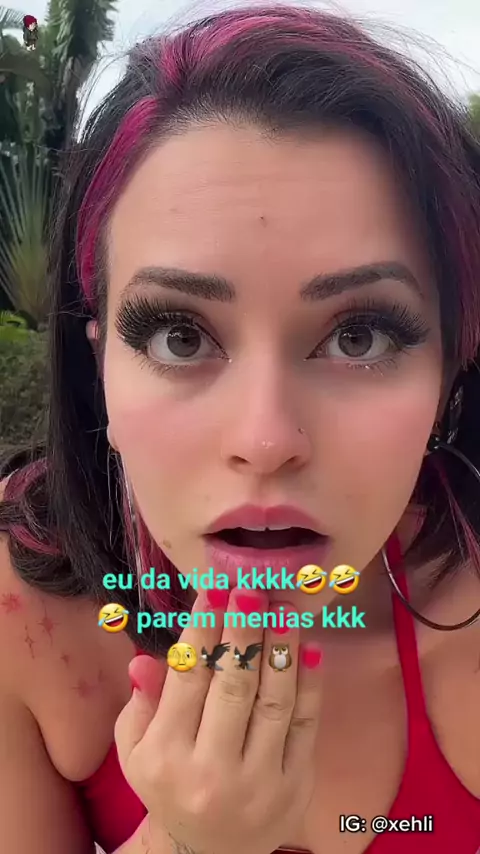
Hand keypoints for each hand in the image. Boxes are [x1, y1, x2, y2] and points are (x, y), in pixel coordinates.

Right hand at [115, 588, 322, 853]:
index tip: (215, 590)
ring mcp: (258, 780)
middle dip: (244, 631)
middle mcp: (211, 770)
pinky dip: (311, 684)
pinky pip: (305, 726)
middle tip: (253, 589)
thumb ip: (141, 704)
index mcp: (166, 755)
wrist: (209, 852)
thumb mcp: (135, 752)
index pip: (187, 678)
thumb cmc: (169, 785)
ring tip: (284, 608)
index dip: (203, 629)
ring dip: (281, 649)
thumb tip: (144, 660)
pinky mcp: (294, 786)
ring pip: (274, 702)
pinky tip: (311, 647)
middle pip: (233, 686)